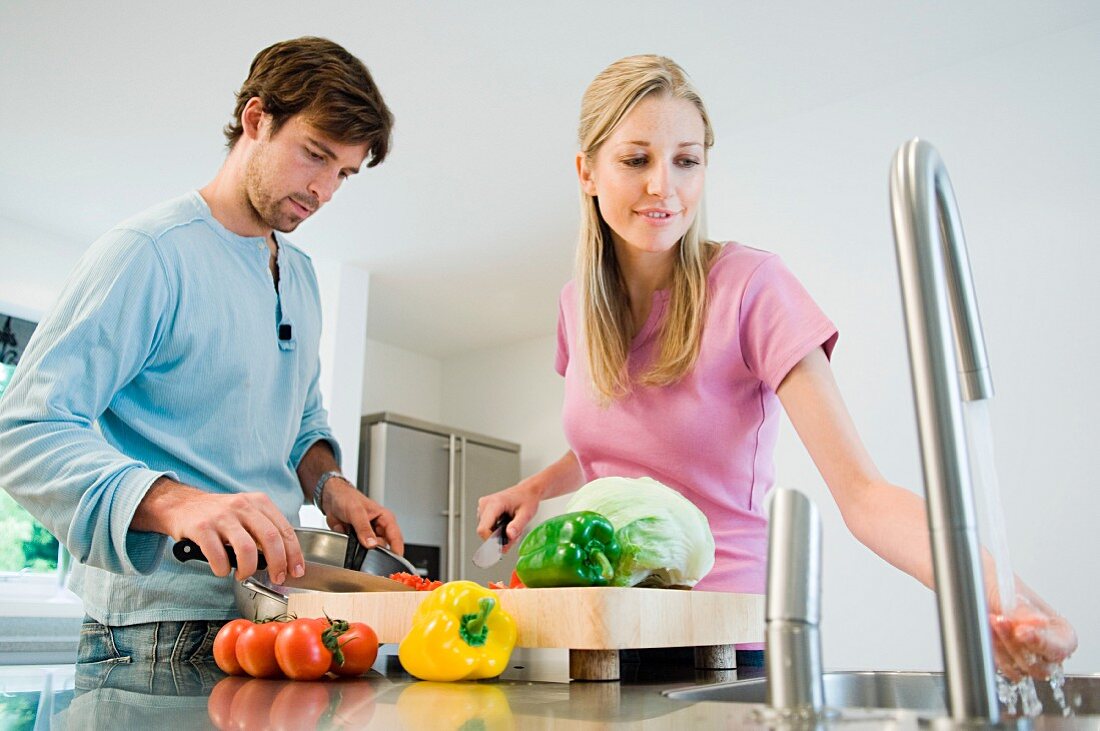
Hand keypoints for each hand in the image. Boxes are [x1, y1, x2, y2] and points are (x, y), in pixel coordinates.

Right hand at [135, 478, 304, 584]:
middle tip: (276, 578)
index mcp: (259, 503)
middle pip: (270, 538)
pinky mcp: (202, 527)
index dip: (294, 553)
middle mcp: (243, 506)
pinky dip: (223, 569)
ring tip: (244, 575)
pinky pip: (218, 555)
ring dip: (249, 569)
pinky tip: (222, 569)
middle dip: (278, 564)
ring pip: (246, 549)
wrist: (182, 505)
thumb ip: (264, 530)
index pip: (285, 529)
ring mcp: (222, 516)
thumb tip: (285, 559)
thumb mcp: (247, 514)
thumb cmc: (219, 516)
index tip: (296, 570)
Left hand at [322, 478, 404, 554]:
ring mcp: (369, 535)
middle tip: (364, 546)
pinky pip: (357, 550)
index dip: (397, 550)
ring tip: (353, 538)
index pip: (396, 537)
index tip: (394, 561)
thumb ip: (364, 528)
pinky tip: (346, 538)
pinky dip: (351, 548)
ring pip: (370, 551)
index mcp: (385, 518)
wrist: (331, 499)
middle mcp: (379, 528)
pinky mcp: (358, 540)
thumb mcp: (356, 511)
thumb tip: (372, 544)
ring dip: (361, 549)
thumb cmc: (347, 497)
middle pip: (384, 547)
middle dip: (374, 550)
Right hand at [476, 480, 541, 551]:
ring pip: (485, 530)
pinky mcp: (484, 510)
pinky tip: (507, 525)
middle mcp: (485, 504)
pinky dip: (497, 530)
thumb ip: (517, 526)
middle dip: (498, 538)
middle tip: (513, 535)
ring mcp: (483, 507)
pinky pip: (486, 526)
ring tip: (512, 527)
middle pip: (484, 531)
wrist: (527, 491)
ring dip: (498, 534)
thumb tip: (509, 536)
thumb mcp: (527, 514)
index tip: (503, 545)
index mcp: (494, 503)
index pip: (483, 529)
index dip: (491, 541)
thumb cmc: (527, 500)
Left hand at [989, 595, 1076, 681]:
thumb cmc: (1001, 589)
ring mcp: (1028, 659)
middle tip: (998, 620)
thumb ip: (1025, 610)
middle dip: (1015, 645)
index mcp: (1059, 631)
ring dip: (1000, 647)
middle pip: (1041, 667)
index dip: (1041, 643)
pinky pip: (1003, 671)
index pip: (1061, 648)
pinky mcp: (1008, 664)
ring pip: (1021, 671)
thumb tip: (1039, 622)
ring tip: (990, 621)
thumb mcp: (1011, 595)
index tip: (1020, 631)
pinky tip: (987, 633)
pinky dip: (992, 653)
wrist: (978, 589)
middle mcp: (1047, 649)